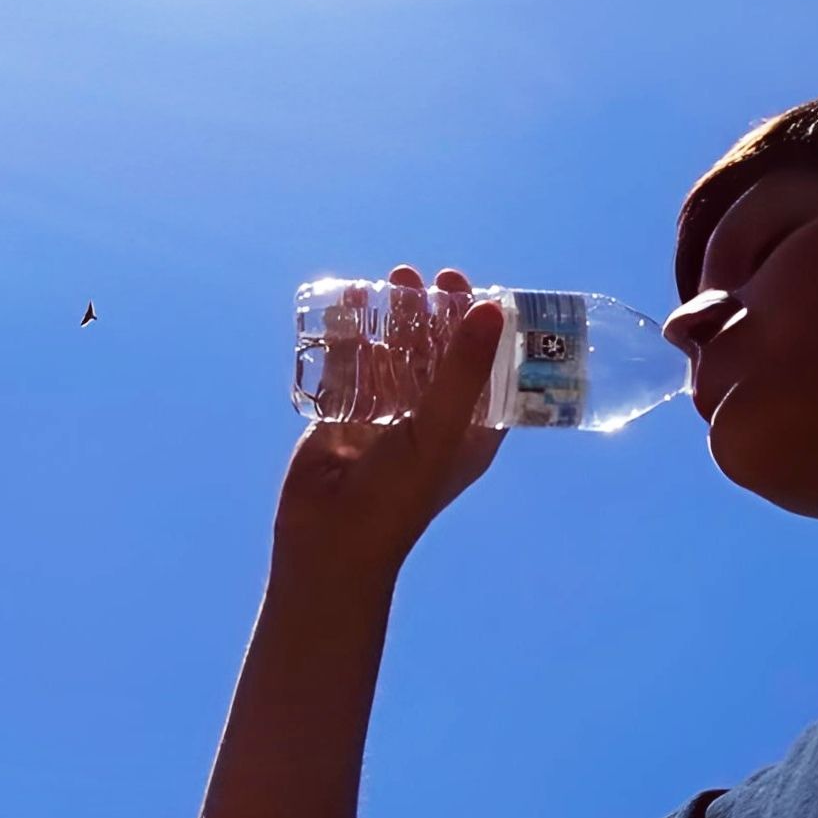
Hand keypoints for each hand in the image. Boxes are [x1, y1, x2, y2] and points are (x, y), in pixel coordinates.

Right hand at [274, 265, 506, 580]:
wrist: (328, 541)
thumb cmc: (396, 497)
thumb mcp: (439, 431)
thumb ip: (461, 370)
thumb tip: (490, 308)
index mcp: (469, 432)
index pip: (485, 370)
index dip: (482, 329)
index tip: (472, 288)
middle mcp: (429, 421)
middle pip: (434, 355)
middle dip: (430, 314)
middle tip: (423, 275)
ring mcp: (384, 418)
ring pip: (392, 357)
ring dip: (391, 320)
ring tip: (391, 280)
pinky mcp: (342, 417)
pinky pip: (349, 368)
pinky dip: (350, 337)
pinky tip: (348, 304)